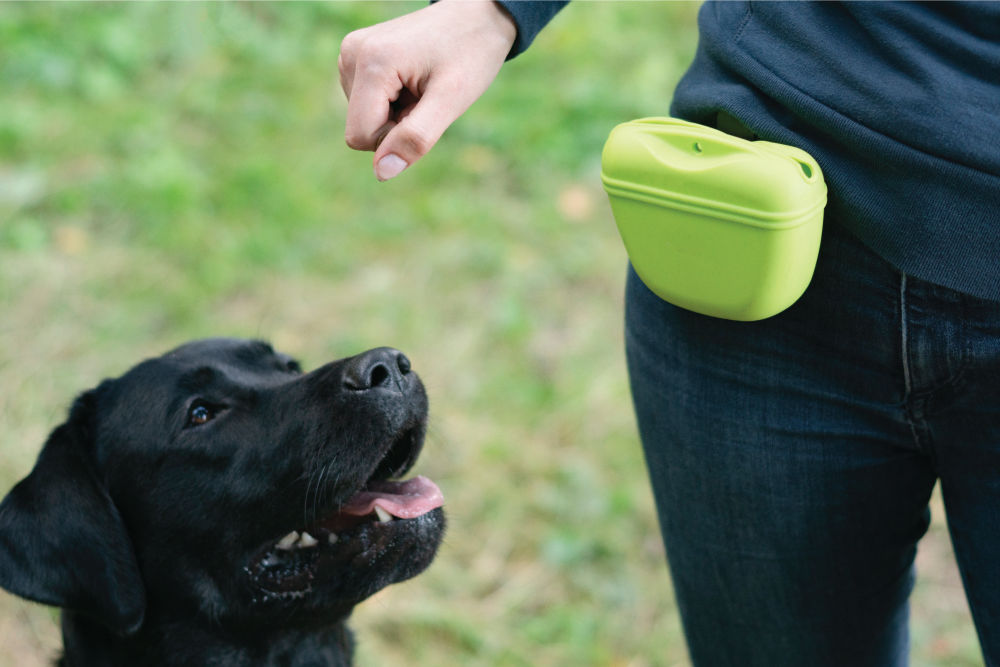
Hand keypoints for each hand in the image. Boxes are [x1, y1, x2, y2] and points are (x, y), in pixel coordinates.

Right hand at [339, 0, 516, 180]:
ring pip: (363, 118)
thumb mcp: (450, 100)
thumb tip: (381, 173)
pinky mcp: (355, 56)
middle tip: (428, 96)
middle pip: (361, 128)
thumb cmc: (470, 54)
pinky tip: (413, 79)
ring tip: (422, 85)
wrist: (477, 16)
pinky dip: (392, 101)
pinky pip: (366, 103)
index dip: (396, 139)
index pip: (361, 137)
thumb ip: (416, 137)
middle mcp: (351, 54)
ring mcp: (350, 53)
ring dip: (396, 113)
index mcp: (371, 63)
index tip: (425, 110)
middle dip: (397, 125)